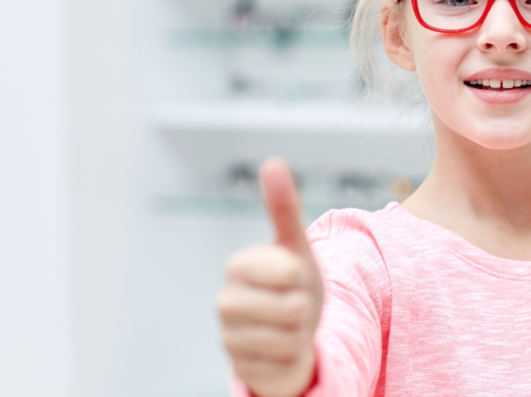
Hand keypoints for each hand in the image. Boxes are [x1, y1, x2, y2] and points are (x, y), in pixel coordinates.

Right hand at [218, 157, 322, 396]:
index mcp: (238, 266)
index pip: (290, 271)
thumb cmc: (294, 283)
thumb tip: (273, 162)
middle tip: (294, 302)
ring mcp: (229, 337)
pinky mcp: (240, 368)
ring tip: (289, 325)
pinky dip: (293, 357)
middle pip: (291, 307)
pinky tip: (282, 349)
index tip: (293, 276)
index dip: (303, 276)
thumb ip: (283, 207)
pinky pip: (285, 363)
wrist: (293, 330)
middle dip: (304, 307)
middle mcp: (225, 301)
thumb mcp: (295, 245)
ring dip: (300, 332)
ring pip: (289, 337)